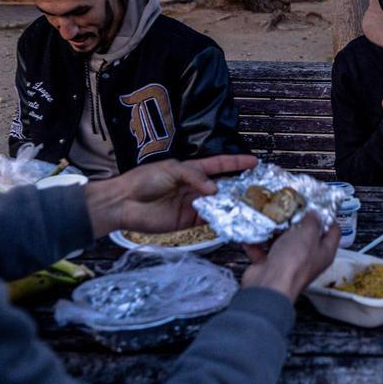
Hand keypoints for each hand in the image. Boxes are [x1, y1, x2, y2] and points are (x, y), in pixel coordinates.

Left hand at [83, 154, 257, 236]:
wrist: (124, 203)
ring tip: (250, 205)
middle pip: (223, 186)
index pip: (219, 165)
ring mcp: (193, 204)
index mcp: (192, 170)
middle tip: (258, 189)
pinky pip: (209, 221)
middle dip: (239, 186)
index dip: (236, 163)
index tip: (254, 162)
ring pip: (218, 204)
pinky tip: (232, 221)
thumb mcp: (171, 169)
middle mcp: (195, 187)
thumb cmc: (144, 180)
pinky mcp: (188, 221)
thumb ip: (194, 176)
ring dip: (232, 205)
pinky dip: (220, 221)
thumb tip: (214, 189)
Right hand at [241, 213, 340, 301]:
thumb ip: (313, 222)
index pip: (333, 232)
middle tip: (292, 207)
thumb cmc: (293, 264)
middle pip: (307, 237)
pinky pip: (264, 252)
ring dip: (276, 231)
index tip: (320, 206)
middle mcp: (308, 260)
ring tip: (272, 215)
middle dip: (298, 222)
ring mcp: (288, 264)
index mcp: (324, 253)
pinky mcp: (270, 267)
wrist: (269, 285)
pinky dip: (258, 243)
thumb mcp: (308, 234)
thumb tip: (315, 214)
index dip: (328, 218)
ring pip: (283, 243)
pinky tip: (254, 232)